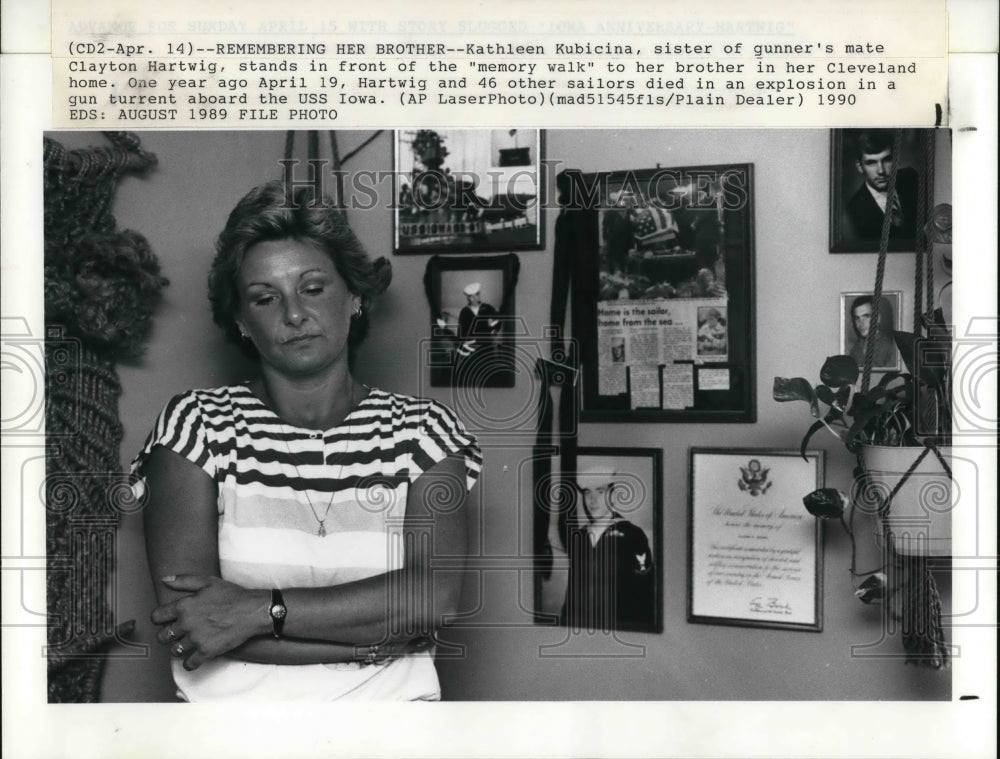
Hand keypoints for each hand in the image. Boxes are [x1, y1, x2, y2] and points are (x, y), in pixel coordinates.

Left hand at [151, 575, 268, 670]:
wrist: (252, 611)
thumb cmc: (231, 595)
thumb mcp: (208, 582)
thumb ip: (184, 580)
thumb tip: (164, 580)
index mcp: (184, 606)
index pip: (156, 617)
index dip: (159, 619)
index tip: (165, 620)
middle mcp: (186, 623)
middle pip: (163, 636)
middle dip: (168, 635)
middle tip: (177, 633)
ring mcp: (196, 639)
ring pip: (175, 650)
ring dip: (179, 648)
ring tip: (188, 644)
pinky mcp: (206, 651)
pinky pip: (189, 664)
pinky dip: (190, 663)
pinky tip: (194, 658)